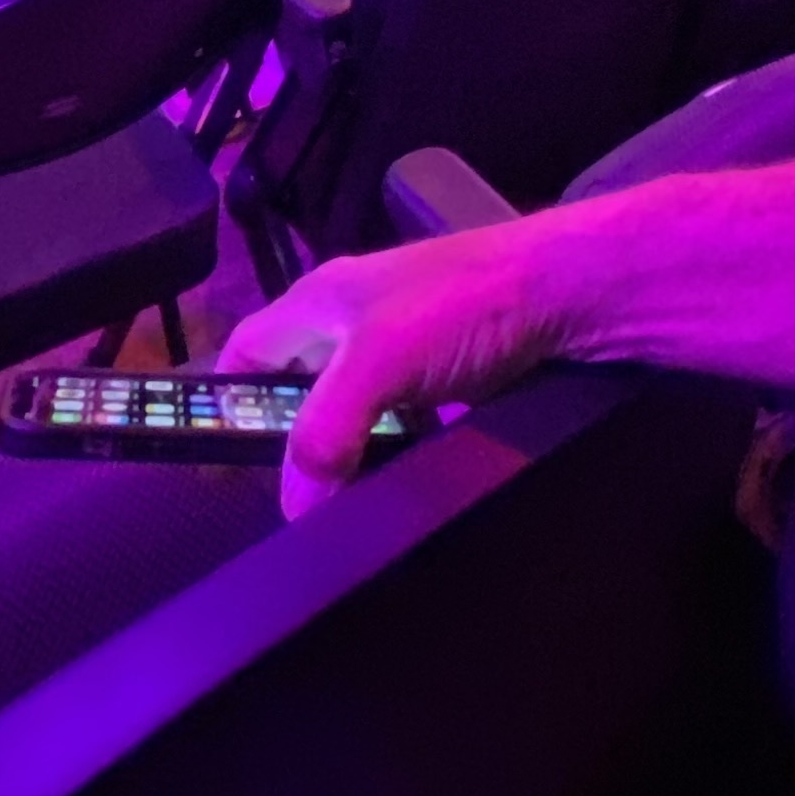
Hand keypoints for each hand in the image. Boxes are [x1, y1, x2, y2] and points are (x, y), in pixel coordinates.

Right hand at [220, 227, 567, 519]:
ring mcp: (401, 348)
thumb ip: (325, 431)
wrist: (569, 292)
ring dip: (351, 454)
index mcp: (319, 301)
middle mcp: (351, 320)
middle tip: (302, 499)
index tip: (226, 466)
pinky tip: (404, 482)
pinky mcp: (444, 376)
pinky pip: (401, 424)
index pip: (245, 355)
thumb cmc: (462, 306)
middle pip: (298, 391)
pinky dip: (397, 453)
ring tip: (350, 503)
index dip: (225, 405)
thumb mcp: (376, 364)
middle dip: (296, 444)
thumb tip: (295, 503)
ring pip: (352, 413)